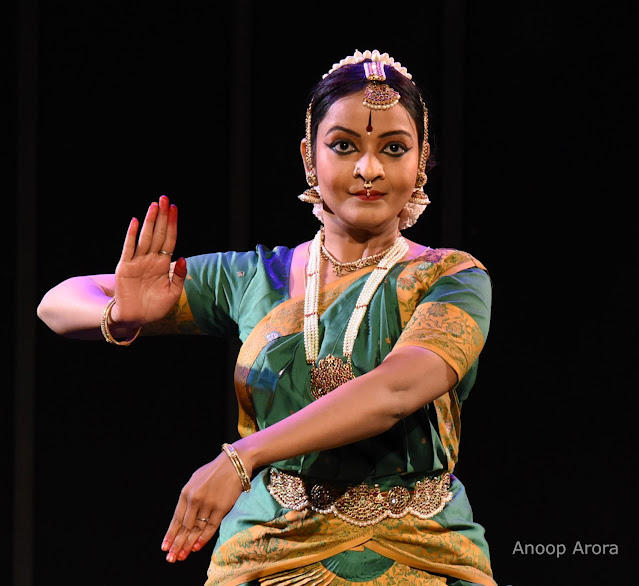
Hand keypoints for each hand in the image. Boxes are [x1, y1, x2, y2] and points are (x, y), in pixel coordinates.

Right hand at [112, 195, 186, 327]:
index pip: (169, 239)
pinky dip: (132, 235)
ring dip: (150, 221)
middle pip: (158, 234)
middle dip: (162, 217)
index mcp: (163, 264)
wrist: (136, 318)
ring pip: (145, 237)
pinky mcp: (125, 268)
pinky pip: (129, 248)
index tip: (175, 208)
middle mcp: (150, 260)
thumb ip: (178, 276)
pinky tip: (136, 222)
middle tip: (164, 198)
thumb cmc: (155, 307)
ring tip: (154, 205)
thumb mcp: (172, 293)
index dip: (172, 224)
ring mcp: (137, 262)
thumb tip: (182, 257)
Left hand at [160, 449, 247, 562]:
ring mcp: (208, 504)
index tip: (165, 547)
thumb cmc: (214, 471)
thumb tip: (183, 517)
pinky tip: (196, 547)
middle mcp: (195, 499)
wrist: (235, 462)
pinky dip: (203, 538)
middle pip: (184, 527)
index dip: (170, 534)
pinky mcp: (222, 507)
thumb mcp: (196, 480)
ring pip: (196, 529)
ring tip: (181, 556)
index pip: (176, 518)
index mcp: (186, 492)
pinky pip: (210, 527)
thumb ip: (189, 497)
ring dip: (188, 544)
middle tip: (171, 558)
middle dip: (177, 544)